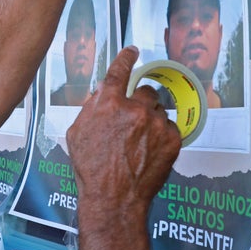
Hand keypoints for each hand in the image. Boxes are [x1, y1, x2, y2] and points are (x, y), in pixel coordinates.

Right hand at [66, 47, 180, 220]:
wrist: (114, 198)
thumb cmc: (91, 169)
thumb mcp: (77, 133)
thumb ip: (91, 109)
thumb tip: (102, 95)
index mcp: (109, 104)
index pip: (119, 71)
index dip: (126, 58)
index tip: (132, 51)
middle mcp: (135, 109)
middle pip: (146, 91)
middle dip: (141, 102)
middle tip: (134, 120)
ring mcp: (156, 124)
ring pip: (160, 111)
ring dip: (152, 120)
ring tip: (141, 143)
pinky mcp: (172, 140)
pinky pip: (171, 128)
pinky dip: (163, 136)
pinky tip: (150, 151)